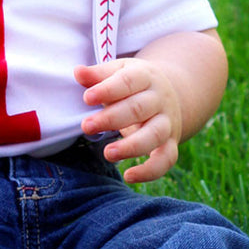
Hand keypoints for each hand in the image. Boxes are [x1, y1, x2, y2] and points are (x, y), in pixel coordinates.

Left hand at [75, 58, 182, 182]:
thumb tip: (78, 72)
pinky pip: (166, 159)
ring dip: (131, 146)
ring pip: (154, 135)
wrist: (169, 93)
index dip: (107, 90)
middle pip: (138, 109)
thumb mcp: (118, 72)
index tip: (87, 98)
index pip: (128, 82)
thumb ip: (98, 75)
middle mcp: (159, 99)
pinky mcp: (170, 143)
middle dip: (111, 119)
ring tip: (107, 154)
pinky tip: (129, 176)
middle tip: (86, 126)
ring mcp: (167, 122)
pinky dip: (151, 171)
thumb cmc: (134, 83)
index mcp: (145, 77)